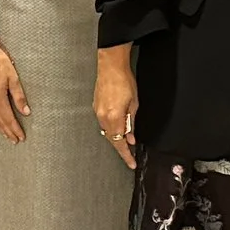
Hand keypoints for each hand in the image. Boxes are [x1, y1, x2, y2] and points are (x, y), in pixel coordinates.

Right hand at [93, 46, 138, 170]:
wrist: (111, 66)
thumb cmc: (124, 81)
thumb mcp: (134, 104)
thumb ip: (131, 123)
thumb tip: (131, 137)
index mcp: (114, 117)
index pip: (120, 143)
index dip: (126, 155)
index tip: (131, 163)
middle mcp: (103, 117)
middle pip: (112, 139)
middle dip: (122, 147)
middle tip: (131, 154)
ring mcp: (97, 112)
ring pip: (107, 132)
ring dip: (116, 137)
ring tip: (126, 139)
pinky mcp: (95, 107)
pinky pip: (104, 123)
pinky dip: (111, 128)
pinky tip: (118, 126)